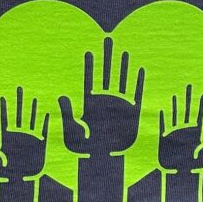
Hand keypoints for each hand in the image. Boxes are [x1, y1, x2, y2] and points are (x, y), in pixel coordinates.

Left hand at [0, 88, 48, 181]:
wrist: (18, 183)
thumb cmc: (2, 174)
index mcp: (6, 137)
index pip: (4, 118)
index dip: (3, 106)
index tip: (2, 94)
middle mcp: (18, 135)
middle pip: (19, 114)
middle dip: (19, 101)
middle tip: (19, 86)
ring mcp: (29, 139)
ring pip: (32, 119)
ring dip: (33, 108)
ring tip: (35, 95)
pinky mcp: (40, 145)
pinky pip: (44, 130)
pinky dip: (46, 121)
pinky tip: (48, 111)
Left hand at [59, 39, 144, 158]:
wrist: (104, 161)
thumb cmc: (85, 150)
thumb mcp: (71, 133)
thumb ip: (67, 115)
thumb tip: (61, 97)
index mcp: (89, 104)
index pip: (89, 80)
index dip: (89, 66)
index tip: (89, 51)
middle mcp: (105, 101)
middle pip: (106, 75)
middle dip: (107, 58)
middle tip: (107, 40)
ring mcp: (119, 106)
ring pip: (121, 81)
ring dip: (123, 67)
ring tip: (124, 51)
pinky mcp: (132, 114)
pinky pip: (137, 95)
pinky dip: (139, 83)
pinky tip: (140, 71)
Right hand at [158, 86, 202, 173]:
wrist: (181, 176)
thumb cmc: (195, 166)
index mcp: (197, 133)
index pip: (200, 114)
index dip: (201, 103)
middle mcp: (186, 131)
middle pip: (187, 110)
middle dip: (188, 98)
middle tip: (189, 85)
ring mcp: (175, 134)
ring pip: (175, 115)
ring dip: (174, 105)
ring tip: (175, 93)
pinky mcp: (164, 139)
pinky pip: (162, 125)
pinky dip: (161, 117)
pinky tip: (160, 108)